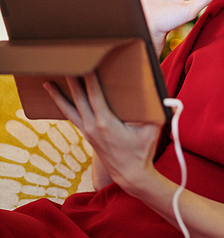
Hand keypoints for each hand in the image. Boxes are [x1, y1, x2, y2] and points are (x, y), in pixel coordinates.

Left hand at [43, 74, 160, 190]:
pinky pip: (72, 117)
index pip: (94, 94)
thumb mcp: (153, 128)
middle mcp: (92, 126)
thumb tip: (162, 91)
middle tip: (65, 63)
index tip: (85, 62)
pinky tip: (59, 99)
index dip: (88, 77)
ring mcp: (87, 132)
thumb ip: (158, 109)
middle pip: (77, 97)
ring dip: (58, 95)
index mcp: (106, 122)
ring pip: (68, 109)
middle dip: (71, 79)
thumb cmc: (142, 151)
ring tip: (47, 82)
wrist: (130, 175)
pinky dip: (63, 106)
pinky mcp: (87, 135)